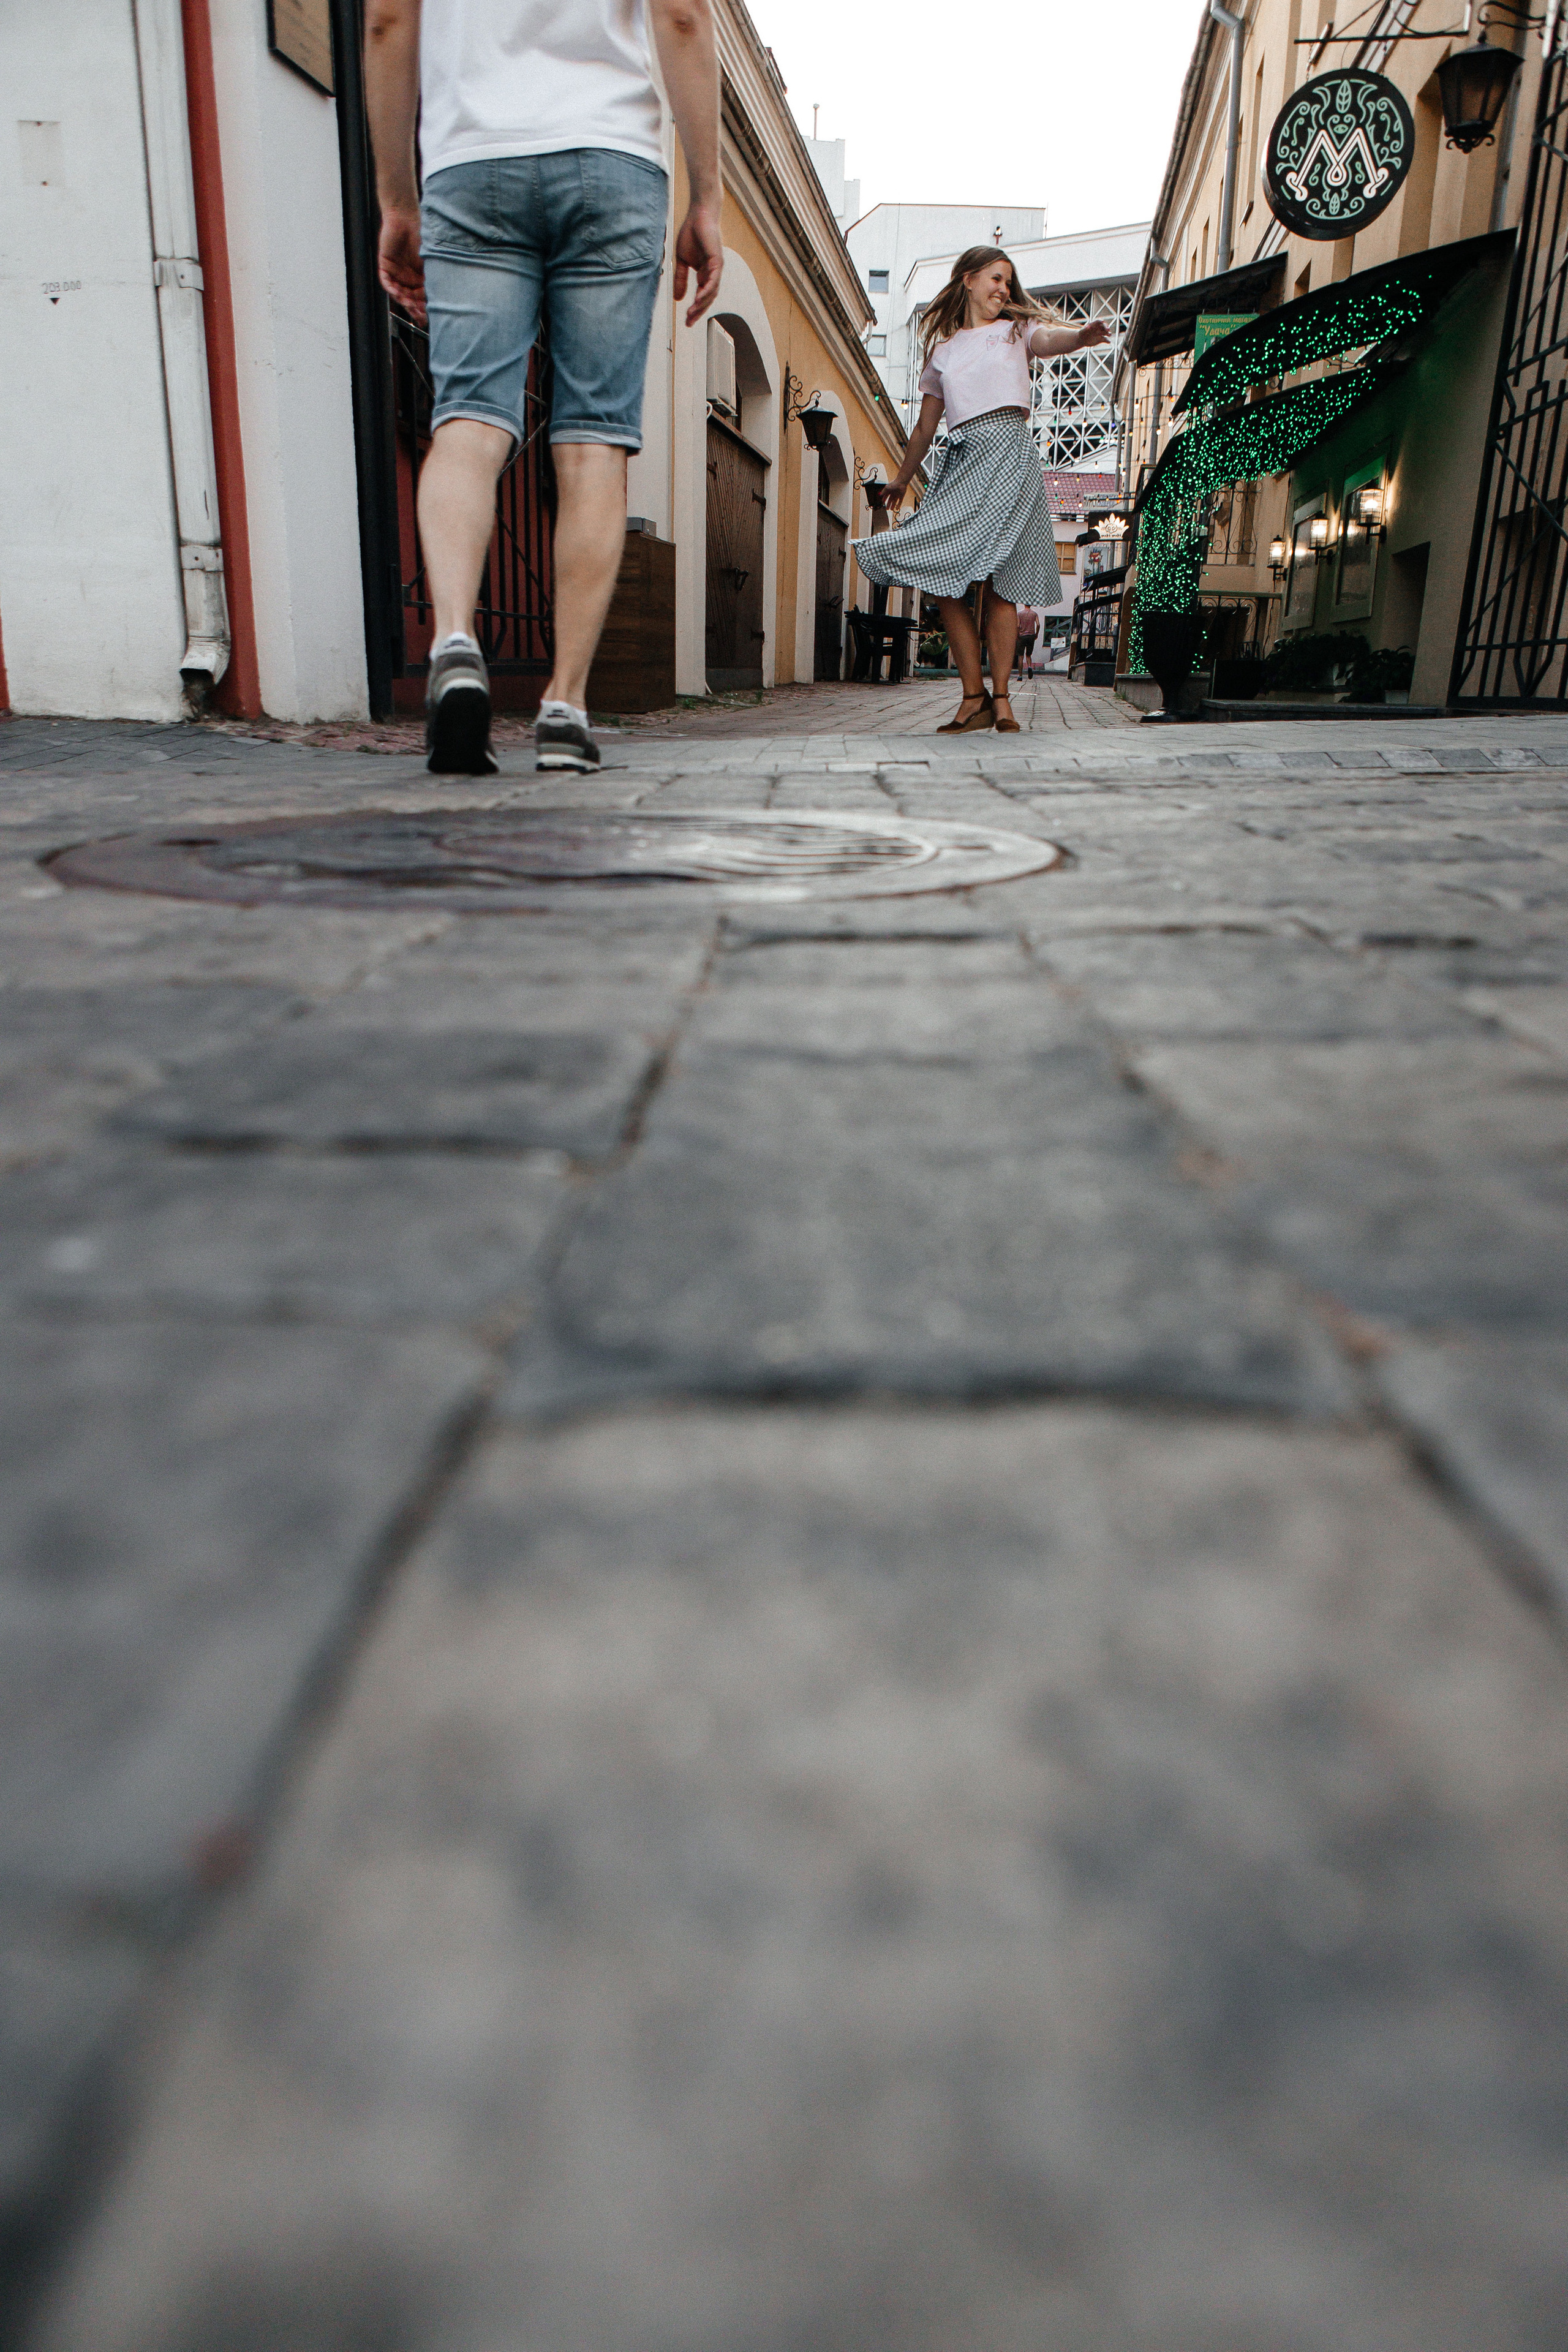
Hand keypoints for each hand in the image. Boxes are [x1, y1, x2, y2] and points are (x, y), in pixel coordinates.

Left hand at [377, 203, 425, 323]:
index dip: (424, 308)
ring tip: (409, 305)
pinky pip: (386, 281)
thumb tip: (443, 296)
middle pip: (410, 298)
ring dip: (403, 300)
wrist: (405, 218)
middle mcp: (408, 277)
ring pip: (398, 292)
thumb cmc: (422, 236)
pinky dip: (391, 288)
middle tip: (419, 316)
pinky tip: (397, 293)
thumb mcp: (431, 261)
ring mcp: (396, 272)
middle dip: (414, 308)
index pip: (422, 298)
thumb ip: (434, 277)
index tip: (428, 317)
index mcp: (421, 277)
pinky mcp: (386, 265)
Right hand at [673, 200, 722, 323]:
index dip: (694, 309)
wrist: (699, 215)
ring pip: (711, 292)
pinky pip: (713, 281)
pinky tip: (699, 299)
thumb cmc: (691, 233)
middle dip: (698, 311)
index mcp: (704, 274)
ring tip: (692, 314)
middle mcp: (712, 273)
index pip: (701, 296)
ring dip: (701, 305)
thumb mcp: (682, 260)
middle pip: (707, 298)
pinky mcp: (717, 261)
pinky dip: (706, 291)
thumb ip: (681, 279)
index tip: (687, 321)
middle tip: (689, 322)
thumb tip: (678, 298)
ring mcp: (716, 268)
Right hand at [878, 482, 904, 514]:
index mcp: (889, 490)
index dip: (884, 499)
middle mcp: (893, 493)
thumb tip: (880, 495)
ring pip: (895, 501)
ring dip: (893, 506)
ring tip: (891, 509)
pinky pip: (900, 502)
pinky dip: (898, 505)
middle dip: (888, 504)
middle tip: (887, 509)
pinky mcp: (901, 496)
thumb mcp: (886, 488)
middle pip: (890, 500)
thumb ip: (883, 492)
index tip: (883, 502)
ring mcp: (897, 495)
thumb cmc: (894, 484)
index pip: (886, 496)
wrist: (901, 482)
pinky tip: (897, 508)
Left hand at [1077, 320, 1110, 349]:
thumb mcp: (1082, 331)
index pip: (1099, 321)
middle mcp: (1099, 328)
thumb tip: (1087, 327)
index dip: (1101, 321)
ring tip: (1109, 335)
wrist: (1082, 340)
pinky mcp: (1101, 339)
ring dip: (1108, 333)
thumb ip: (1085, 329)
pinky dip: (1107, 341)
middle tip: (1107, 330)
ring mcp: (1100, 334)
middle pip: (1104, 327)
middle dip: (1106, 327)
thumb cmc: (1081, 334)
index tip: (1102, 322)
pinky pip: (1105, 340)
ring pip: (1106, 333)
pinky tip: (1108, 342)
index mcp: (1094, 324)